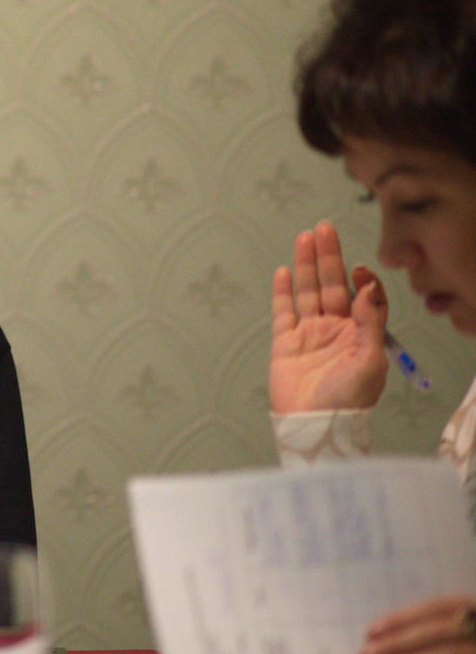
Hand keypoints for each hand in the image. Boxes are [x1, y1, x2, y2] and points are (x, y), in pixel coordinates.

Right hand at [269, 220, 388, 413]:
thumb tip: (368, 286)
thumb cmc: (348, 399)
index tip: (357, 267)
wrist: (315, 425)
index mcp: (359, 334)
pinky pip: (283, 312)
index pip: (360, 296)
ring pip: (307, 292)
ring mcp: (308, 334)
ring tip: (304, 238)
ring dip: (305, 266)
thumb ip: (370, 321)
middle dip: (328, 257)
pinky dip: (283, 291)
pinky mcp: (285, 343)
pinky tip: (283, 271)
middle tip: (323, 228)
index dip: (360, 278)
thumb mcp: (371, 359)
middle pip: (331, 285)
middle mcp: (334, 329)